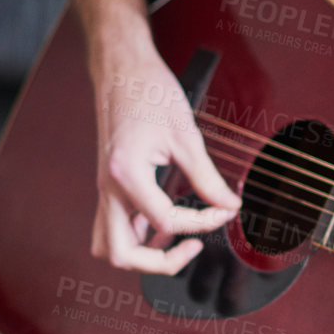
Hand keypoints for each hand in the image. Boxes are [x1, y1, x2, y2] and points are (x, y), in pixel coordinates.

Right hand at [91, 51, 241, 273]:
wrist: (121, 70)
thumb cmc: (148, 93)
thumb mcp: (186, 135)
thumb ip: (207, 177)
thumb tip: (229, 205)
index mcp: (127, 175)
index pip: (167, 221)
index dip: (203, 222)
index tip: (224, 210)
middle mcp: (108, 188)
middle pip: (121, 254)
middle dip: (159, 263)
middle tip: (193, 247)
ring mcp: (104, 189)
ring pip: (107, 245)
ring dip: (140, 255)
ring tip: (175, 241)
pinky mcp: (108, 185)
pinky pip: (112, 226)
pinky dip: (136, 236)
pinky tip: (163, 224)